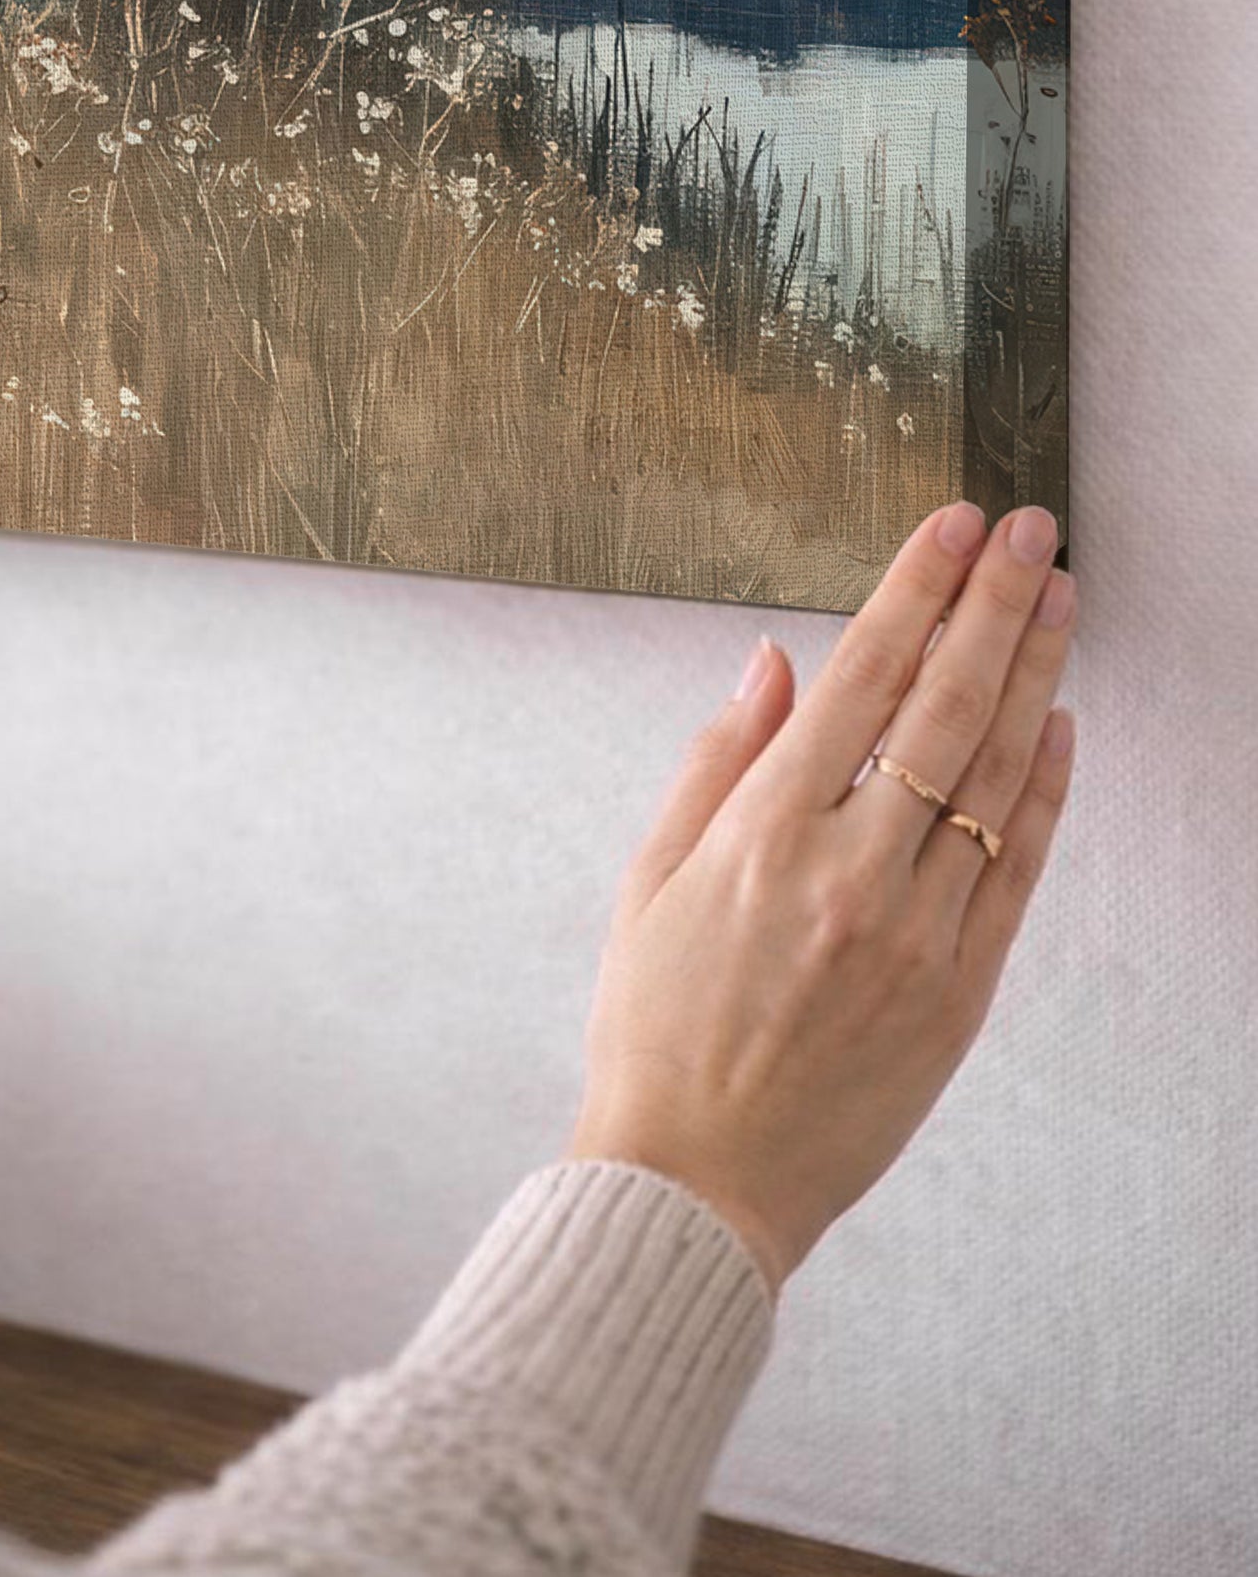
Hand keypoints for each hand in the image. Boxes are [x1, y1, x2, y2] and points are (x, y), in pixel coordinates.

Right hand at [565, 501, 1076, 1303]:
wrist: (695, 1185)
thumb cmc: (656, 1032)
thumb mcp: (649, 881)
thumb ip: (717, 762)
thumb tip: (772, 663)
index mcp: (764, 833)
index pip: (861, 677)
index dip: (915, 589)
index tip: (953, 527)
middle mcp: (849, 871)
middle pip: (945, 706)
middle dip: (994, 603)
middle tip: (1031, 530)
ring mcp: (914, 933)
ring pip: (994, 776)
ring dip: (1035, 675)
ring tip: (1060, 597)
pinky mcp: (957, 992)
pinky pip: (1015, 870)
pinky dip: (1046, 791)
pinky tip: (1062, 724)